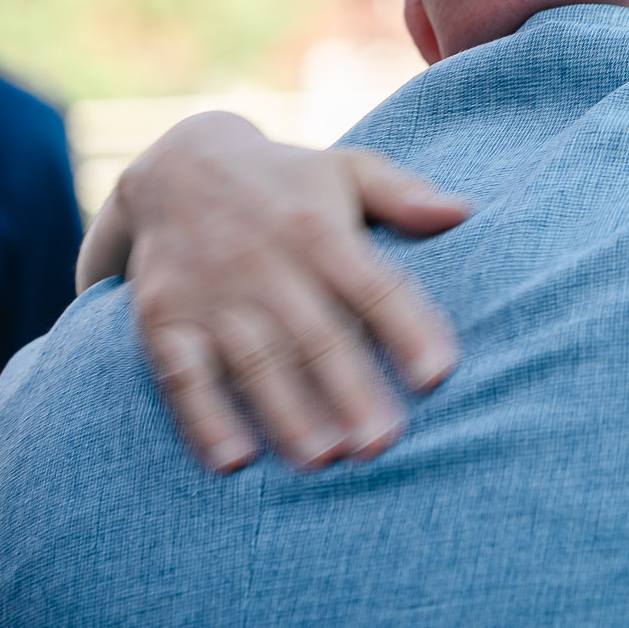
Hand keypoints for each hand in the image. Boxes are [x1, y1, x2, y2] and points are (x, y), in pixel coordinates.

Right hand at [81, 112, 471, 472]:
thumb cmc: (288, 181)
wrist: (176, 166)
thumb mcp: (350, 168)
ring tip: (323, 460)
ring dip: (288, 414)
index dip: (407, 330)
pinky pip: (182, 375)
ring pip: (255, 363)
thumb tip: (465, 213)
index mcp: (321, 231)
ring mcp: (210, 294)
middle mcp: (265, 263)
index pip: (374, 287)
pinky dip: (204, 419)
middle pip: (317, 336)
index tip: (439, 375)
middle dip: (351, 392)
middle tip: (382, 444)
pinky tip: (233, 461)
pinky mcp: (163, 318)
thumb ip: (405, 195)